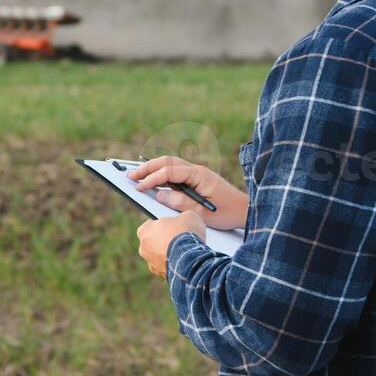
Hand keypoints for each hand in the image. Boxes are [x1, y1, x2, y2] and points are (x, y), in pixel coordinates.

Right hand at [128, 157, 248, 230]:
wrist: (244, 211)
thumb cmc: (226, 212)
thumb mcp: (201, 213)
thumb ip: (179, 203)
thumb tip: (159, 194)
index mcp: (199, 175)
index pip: (169, 171)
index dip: (152, 179)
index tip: (138, 187)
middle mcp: (197, 170)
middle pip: (167, 162)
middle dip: (147, 168)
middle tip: (130, 176)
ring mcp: (196, 174)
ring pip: (170, 165)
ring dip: (152, 169)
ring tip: (136, 177)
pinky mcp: (195, 180)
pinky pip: (174, 173)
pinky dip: (161, 175)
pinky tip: (151, 181)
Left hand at [137, 213, 205, 277]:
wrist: (190, 258)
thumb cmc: (185, 234)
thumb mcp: (189, 216)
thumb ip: (183, 217)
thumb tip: (187, 221)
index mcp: (144, 231)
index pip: (153, 224)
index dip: (166, 224)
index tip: (175, 225)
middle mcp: (143, 249)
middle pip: (155, 241)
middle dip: (166, 240)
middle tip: (181, 238)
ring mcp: (151, 264)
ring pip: (161, 256)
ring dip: (170, 254)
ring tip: (186, 251)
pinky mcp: (161, 275)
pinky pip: (168, 267)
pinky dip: (175, 265)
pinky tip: (186, 261)